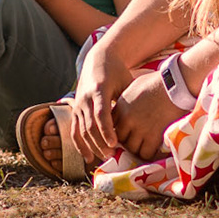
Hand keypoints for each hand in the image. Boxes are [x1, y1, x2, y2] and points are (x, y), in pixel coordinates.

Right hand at [70, 45, 131, 164]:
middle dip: (100, 142)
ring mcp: (78, 104)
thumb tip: (144, 122)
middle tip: (112, 155)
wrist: (98, 60)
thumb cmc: (117, 72)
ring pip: (82, 130)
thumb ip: (130, 101)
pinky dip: (80, 145)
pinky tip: (88, 157)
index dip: (107, 130)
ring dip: (92, 146)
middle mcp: (85, 98)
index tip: (115, 144)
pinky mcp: (75, 110)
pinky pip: (74, 131)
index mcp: (99, 90)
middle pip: (90, 125)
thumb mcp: (125, 82)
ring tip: (104, 157)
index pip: (101, 114)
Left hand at [112, 70, 178, 161]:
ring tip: (145, 146)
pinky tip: (153, 149)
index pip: (111, 126)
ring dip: (138, 149)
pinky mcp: (154, 136)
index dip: (117, 131)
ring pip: (132, 148)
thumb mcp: (134, 87)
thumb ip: (126, 101)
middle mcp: (128, 119)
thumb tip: (124, 107)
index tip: (125, 132)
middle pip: (120, 139)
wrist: (175, 85)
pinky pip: (145, 153)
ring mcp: (140, 129)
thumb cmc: (157, 82)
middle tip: (135, 141)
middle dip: (127, 142)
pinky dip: (149, 153)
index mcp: (122, 107)